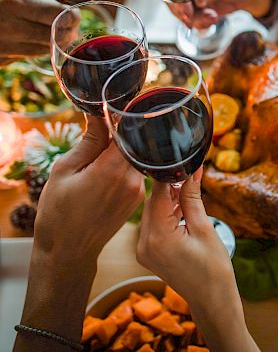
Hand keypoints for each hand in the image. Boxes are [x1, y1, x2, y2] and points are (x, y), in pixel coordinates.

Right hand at [0, 0, 77, 64]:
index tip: (75, 17)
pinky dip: (35, 49)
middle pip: (56, 38)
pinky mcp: (0, 60)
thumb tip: (68, 12)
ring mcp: (4, 47)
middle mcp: (10, 27)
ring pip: (44, 50)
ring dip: (55, 43)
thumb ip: (37, 0)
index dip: (72, 18)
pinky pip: (27, 56)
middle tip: (72, 28)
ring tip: (57, 34)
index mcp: (14, 3)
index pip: (59, 17)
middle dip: (69, 34)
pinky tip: (33, 39)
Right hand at [15, 116, 143, 351]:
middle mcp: (132, 179)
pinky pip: (134, 171)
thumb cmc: (59, 213)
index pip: (129, 132)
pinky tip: (105, 167)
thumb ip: (88, 141)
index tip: (116, 106)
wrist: (69, 251)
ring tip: (99, 151)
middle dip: (121, 132)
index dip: (123, 117)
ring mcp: (138, 191)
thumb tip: (100, 115)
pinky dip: (123, 164)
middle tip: (103, 126)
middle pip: (134, 143)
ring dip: (122, 149)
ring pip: (135, 157)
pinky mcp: (137, 198)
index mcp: (113, 170)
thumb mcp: (65, 170)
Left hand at [137, 169, 258, 351]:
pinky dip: (165, 214)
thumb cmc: (213, 268)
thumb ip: (192, 197)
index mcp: (158, 237)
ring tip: (189, 194)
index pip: (159, 194)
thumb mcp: (204, 228)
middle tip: (189, 176)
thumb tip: (193, 170)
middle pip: (153, 202)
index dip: (171, 176)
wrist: (211, 300)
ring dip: (168, 200)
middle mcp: (144, 243)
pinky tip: (182, 209)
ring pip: (152, 211)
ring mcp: (143, 250)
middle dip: (170, 187)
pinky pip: (153, 224)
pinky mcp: (147, 252)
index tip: (182, 162)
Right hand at [168, 0, 218, 29]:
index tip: (185, 11)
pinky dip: (202, 23)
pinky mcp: (199, 9)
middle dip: (182, 13)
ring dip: (196, 19)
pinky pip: (193, 20)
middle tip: (192, 20)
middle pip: (173, 1)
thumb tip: (198, 1)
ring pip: (183, 13)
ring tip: (213, 16)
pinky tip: (214, 18)